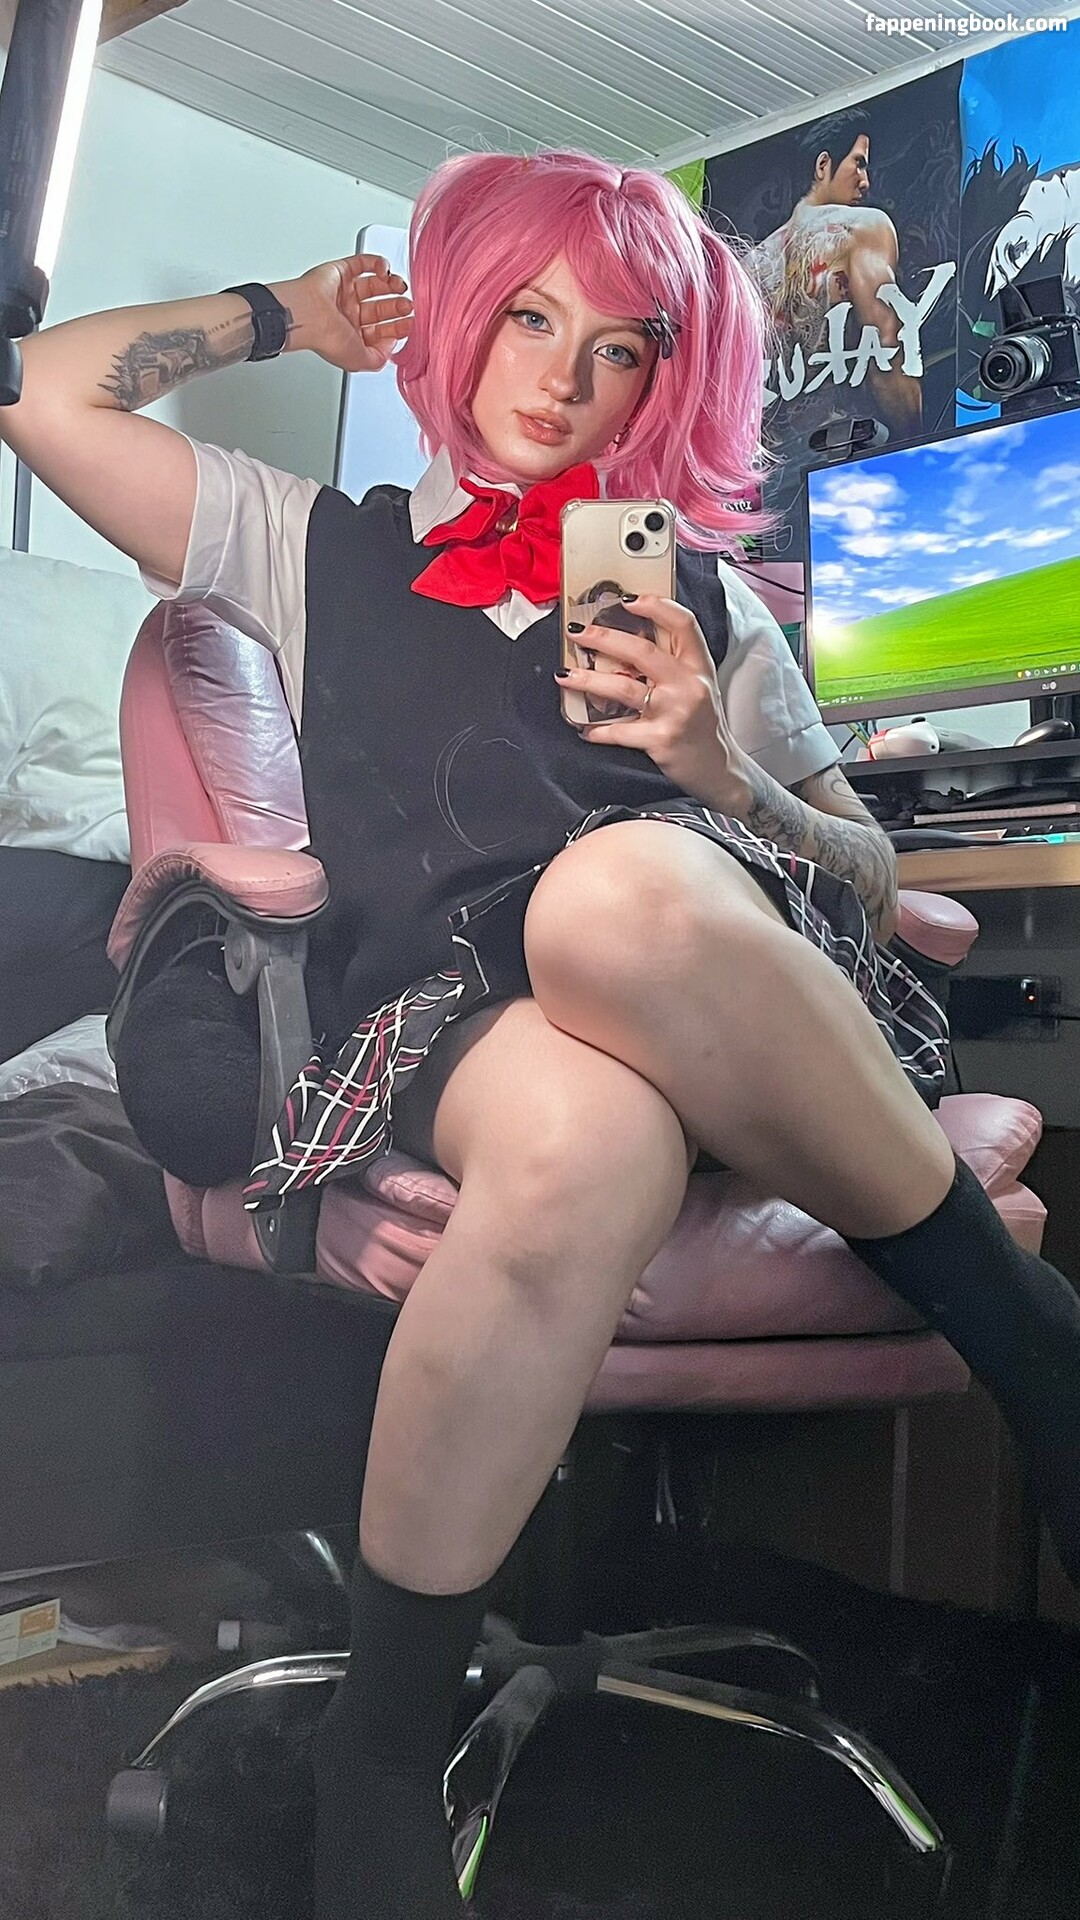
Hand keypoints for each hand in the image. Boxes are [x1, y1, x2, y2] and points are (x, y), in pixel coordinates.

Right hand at [273, 253, 412, 373]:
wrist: (308, 315)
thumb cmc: (326, 337)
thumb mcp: (361, 361)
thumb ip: (380, 358)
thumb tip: (392, 346)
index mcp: (352, 335)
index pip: (381, 331)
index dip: (398, 327)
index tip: (411, 324)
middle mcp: (348, 314)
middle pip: (380, 308)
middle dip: (397, 307)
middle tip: (407, 306)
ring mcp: (345, 293)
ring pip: (375, 285)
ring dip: (392, 285)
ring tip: (400, 287)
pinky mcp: (341, 271)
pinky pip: (364, 263)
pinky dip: (378, 264)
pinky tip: (385, 271)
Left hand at [557, 595, 745, 805]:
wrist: (719, 769)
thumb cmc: (703, 725)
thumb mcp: (698, 685)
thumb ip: (673, 663)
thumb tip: (626, 643)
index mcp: (698, 666)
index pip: (682, 623)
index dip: (654, 606)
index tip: (626, 600)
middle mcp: (688, 684)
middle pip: (642, 650)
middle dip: (603, 638)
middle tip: (578, 634)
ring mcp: (674, 711)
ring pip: (623, 688)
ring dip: (588, 679)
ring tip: (564, 675)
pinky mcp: (660, 739)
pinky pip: (619, 731)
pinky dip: (597, 730)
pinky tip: (583, 728)